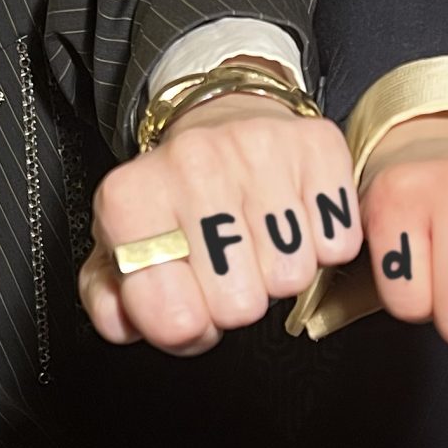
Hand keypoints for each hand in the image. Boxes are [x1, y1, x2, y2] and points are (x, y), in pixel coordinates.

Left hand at [80, 93, 363, 354]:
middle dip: (236, 302)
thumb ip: (109, 303)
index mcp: (129, 198)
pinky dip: (322, 245)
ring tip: (259, 241)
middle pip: (239, 307)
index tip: (188, 300)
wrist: (223, 120)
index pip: (173, 320)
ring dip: (279, 272)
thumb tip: (124, 324)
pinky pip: (337, 243)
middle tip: (226, 269)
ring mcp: (255, 148)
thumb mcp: (123, 251)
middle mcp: (189, 163)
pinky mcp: (316, 145)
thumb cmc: (175, 199)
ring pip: (291, 277)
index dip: (188, 328)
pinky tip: (295, 221)